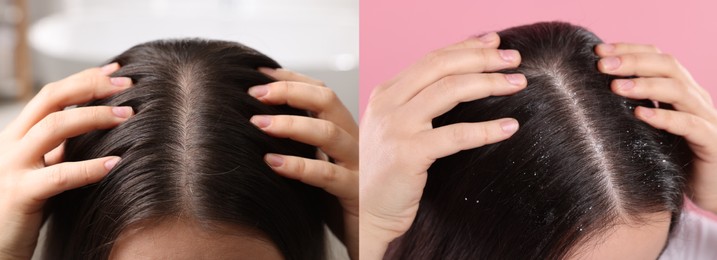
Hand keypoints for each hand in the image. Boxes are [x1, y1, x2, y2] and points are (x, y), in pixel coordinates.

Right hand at [0, 63, 132, 258]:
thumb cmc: (24, 210)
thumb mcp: (42, 170)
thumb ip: (60, 150)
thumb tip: (98, 125)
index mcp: (16, 136)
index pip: (50, 94)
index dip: (83, 79)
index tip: (116, 71)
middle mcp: (10, 145)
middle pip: (50, 99)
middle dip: (91, 86)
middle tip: (128, 84)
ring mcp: (11, 168)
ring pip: (53, 128)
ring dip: (94, 117)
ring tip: (128, 116)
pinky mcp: (19, 195)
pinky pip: (58, 175)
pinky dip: (89, 167)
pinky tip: (115, 163)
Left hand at [248, 68, 358, 258]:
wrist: (368, 236)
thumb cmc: (339, 199)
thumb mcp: (320, 161)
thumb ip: (303, 140)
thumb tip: (262, 117)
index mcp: (346, 129)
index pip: (320, 91)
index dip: (291, 78)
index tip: (258, 73)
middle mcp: (355, 140)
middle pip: (327, 100)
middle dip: (289, 91)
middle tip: (255, 93)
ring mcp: (358, 165)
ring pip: (327, 133)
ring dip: (290, 124)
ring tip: (258, 123)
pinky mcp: (355, 192)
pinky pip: (327, 175)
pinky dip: (297, 166)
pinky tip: (272, 162)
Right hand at [359, 32, 525, 258]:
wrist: (366, 215)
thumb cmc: (385, 176)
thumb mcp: (394, 130)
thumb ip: (416, 105)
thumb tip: (461, 83)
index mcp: (385, 94)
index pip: (431, 59)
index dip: (465, 47)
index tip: (494, 43)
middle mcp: (387, 104)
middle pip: (442, 66)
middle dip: (482, 58)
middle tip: (513, 58)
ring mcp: (396, 127)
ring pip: (450, 91)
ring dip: (489, 83)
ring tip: (517, 83)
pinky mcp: (408, 154)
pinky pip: (456, 135)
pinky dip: (486, 129)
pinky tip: (509, 127)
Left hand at [596, 43, 716, 212]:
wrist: (713, 188)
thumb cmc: (674, 157)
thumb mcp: (649, 128)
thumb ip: (631, 107)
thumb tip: (588, 94)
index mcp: (680, 89)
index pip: (656, 56)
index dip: (629, 49)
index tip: (597, 50)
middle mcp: (694, 98)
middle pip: (668, 65)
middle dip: (633, 61)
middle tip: (602, 64)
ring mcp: (705, 118)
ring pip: (679, 90)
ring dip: (646, 85)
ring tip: (616, 86)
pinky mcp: (711, 142)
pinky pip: (690, 125)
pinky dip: (666, 117)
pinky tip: (641, 114)